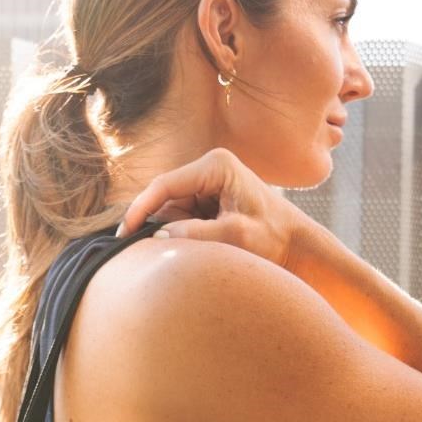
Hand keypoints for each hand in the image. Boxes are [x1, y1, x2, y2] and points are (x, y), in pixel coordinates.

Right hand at [113, 147, 315, 270]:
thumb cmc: (275, 237)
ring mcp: (206, 184)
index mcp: (216, 166)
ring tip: (191, 253)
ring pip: (169, 210)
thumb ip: (199, 235)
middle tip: (146, 255)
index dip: (140, 209)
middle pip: (163, 198)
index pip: (165, 185)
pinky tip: (192, 249)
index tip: (124, 234)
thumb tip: (157, 238)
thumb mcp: (238, 236)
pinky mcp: (207, 200)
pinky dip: (180, 235)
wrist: (297, 244)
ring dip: (171, 233)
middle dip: (155, 224)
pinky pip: (180, 218)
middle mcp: (208, 169)